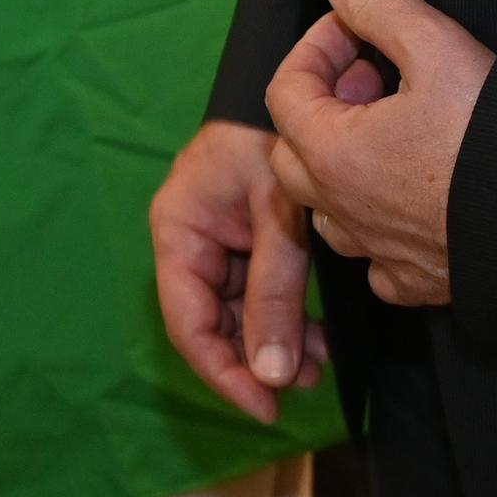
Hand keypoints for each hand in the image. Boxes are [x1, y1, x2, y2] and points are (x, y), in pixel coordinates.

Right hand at [155, 117, 326, 421]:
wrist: (309, 88)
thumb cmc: (278, 138)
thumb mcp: (280, 219)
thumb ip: (276, 296)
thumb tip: (273, 377)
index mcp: (179, 228)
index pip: (188, 321)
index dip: (222, 372)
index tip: (266, 407)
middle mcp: (192, 239)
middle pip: (213, 323)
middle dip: (255, 360)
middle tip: (302, 386)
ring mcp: (221, 241)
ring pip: (239, 314)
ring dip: (276, 343)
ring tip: (317, 366)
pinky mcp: (249, 239)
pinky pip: (260, 294)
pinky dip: (286, 319)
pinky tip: (316, 341)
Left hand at [264, 0, 490, 307]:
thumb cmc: (492, 136)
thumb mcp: (435, 46)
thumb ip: (377, 2)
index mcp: (331, 154)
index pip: (286, 89)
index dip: (319, 45)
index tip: (360, 27)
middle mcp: (342, 212)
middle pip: (295, 151)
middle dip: (327, 103)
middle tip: (378, 74)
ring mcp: (379, 253)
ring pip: (330, 208)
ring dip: (347, 164)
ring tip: (397, 131)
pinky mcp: (419, 283)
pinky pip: (377, 256)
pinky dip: (383, 223)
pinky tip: (418, 198)